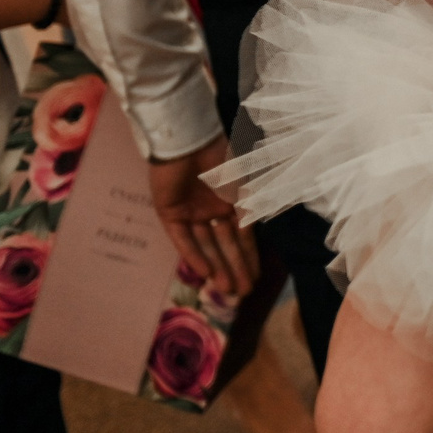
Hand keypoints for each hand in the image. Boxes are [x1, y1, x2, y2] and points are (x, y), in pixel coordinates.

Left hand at [152, 135, 257, 296]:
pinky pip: (183, 240)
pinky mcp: (170, 214)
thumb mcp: (243, 185)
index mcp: (232, 202)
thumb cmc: (220, 157)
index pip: (242, 237)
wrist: (188, 140)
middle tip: (243, 293)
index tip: (256, 279)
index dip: (249, 259)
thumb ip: (252, 209)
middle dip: (235, 269)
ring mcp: (191, 213)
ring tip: (227, 289)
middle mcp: (212, 211)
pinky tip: (206, 273)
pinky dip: (194, 256)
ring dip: (217, 267)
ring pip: (206, 246)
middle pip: (225, 246)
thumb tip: (262, 234)